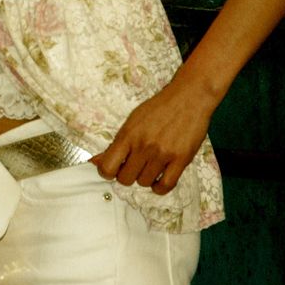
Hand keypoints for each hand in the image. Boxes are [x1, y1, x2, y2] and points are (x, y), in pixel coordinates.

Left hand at [90, 80, 213, 194]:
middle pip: (125, 179)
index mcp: (128, 134)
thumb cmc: (159, 107)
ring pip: (144, 183)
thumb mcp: (133, 120)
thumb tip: (95, 161)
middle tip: (134, 166)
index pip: (107, 167)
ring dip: (145, 178)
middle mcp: (144, 146)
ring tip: (149, 167)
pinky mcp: (181, 159)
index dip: (107, 172)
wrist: (189, 97)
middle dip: (126, 175)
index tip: (113, 169)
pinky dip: (159, 188)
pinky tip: (159, 180)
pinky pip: (166, 186)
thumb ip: (116, 143)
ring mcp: (163, 154)